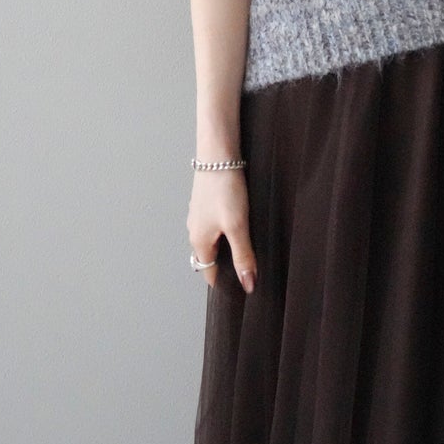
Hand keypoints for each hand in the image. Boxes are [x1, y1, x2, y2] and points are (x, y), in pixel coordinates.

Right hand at [188, 166, 256, 293]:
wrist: (217, 154)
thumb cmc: (224, 189)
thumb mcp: (238, 226)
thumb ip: (243, 256)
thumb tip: (248, 285)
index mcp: (199, 241)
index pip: (209, 272)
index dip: (224, 282)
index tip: (240, 289)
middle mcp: (195, 230)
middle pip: (209, 257)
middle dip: (225, 266)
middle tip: (246, 270)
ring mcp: (199, 215)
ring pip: (212, 239)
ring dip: (226, 246)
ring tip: (246, 246)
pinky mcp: (206, 201)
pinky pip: (214, 223)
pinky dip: (225, 229)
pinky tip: (240, 222)